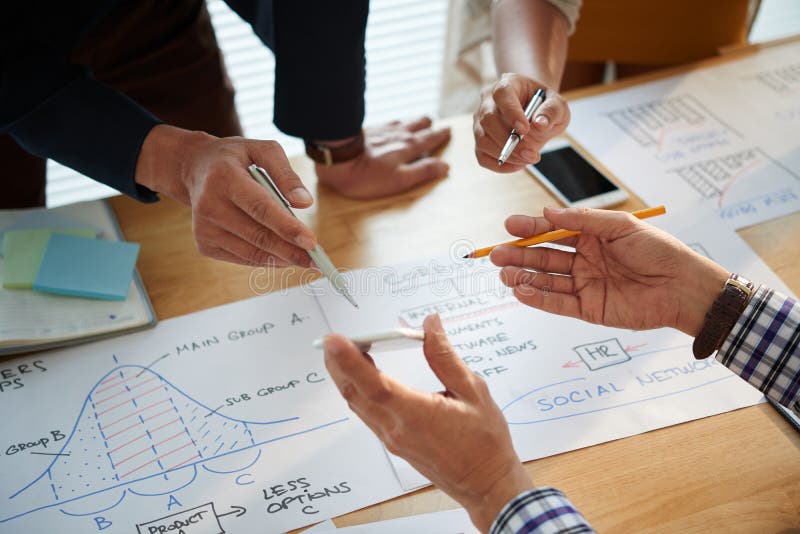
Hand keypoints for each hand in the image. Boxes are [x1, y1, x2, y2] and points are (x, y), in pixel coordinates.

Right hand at [135, 124, 316, 266]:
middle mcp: (209, 205)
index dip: (287, 227)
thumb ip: (286, 174)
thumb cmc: (236, 159)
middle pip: (258, 236)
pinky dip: (266, 260)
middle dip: (291, 251)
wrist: (196, 168)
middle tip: (317, 259)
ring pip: (251, 252)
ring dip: (282, 259)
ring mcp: (204, 228)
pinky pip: (243, 258)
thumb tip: (305, 202)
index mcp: (224, 178)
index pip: (260, 208)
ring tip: (305, 259)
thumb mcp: (263, 151)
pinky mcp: (204, 244)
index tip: (311, 242)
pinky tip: (282, 255)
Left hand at [315, 117, 450, 198]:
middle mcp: (398, 135)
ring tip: (419, 120)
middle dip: (429, 126)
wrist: (336, 158)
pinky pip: (386, 122)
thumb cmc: (367, 175)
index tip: (449, 130)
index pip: (429, 139)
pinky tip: (392, 124)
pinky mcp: (367, 130)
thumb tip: (445, 166)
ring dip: (413, 122)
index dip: (440, 136)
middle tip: (436, 124)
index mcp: (408, 147)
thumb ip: (423, 172)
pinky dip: (395, 122)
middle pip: (418, 126)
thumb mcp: (400, 180)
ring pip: (403, 122)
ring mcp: (381, 130)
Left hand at [323, 314, 532, 531]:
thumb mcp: (474, 391)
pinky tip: (364, 374)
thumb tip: (430, 325)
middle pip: (355, 394)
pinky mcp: (393, 443)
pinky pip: (367, 413)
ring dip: (346, 377)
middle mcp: (397, 430)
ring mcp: (392, 439)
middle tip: (331, 339)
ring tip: (343, 349)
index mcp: (417, 416)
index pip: (375, 386)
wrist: (485, 484)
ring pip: (358, 404)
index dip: (350, 362)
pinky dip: (358, 390)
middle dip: (338, 364)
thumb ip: (445, 357)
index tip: (333, 341)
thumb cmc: (485, 442)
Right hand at [474, 73, 568, 172]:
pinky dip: (500, 165)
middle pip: (488, 119)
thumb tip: (540, 125)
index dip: (511, 112)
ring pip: (482, 140)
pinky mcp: (481, 140)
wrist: (535, 114)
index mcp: (508, 84)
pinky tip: (518, 164)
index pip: (502, 94)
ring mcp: (480, 121)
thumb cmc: (544, 107)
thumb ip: (552, 111)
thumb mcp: (557, 105)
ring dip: (506, 154)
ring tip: (528, 159)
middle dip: (509, 140)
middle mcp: (488, 100)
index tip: (525, 129)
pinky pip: (482, 156)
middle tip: (531, 154)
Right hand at [490, 207, 729, 335]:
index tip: (509, 226)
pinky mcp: (589, 309)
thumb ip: (582, 221)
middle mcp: (584, 261)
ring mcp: (585, 285)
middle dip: (519, 255)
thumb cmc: (659, 251)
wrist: (683, 286)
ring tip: (503, 273)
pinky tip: (521, 290)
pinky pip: (558, 303)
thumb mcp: (620, 226)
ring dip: (523, 276)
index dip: (530, 229)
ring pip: (546, 280)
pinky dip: (538, 298)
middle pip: (544, 257)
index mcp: (592, 238)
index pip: (553, 232)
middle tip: (496, 254)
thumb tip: (548, 213)